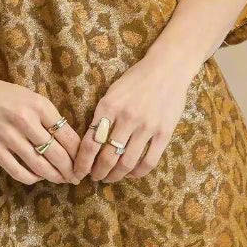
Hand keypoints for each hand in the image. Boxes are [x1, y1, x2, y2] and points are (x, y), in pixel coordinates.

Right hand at [0, 77, 82, 184]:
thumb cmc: (4, 95)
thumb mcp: (31, 97)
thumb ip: (48, 117)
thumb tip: (68, 143)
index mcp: (39, 106)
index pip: (68, 135)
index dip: (79, 153)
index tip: (83, 162)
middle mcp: (25, 121)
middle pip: (57, 154)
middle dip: (70, 170)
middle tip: (76, 177)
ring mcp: (8, 136)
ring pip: (40, 166)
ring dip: (54, 176)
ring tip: (61, 180)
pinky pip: (18, 172)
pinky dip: (32, 178)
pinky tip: (37, 177)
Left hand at [73, 52, 195, 182]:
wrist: (167, 68)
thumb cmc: (136, 79)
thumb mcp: (112, 92)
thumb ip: (102, 115)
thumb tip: (90, 143)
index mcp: (108, 106)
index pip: (89, 143)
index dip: (82, 163)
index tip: (78, 171)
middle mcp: (126, 118)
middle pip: (106, 157)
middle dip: (97, 172)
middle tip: (95, 177)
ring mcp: (146, 127)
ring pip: (126, 163)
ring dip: (115, 175)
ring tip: (110, 177)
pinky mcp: (164, 133)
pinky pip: (149, 161)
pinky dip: (137, 173)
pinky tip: (131, 174)